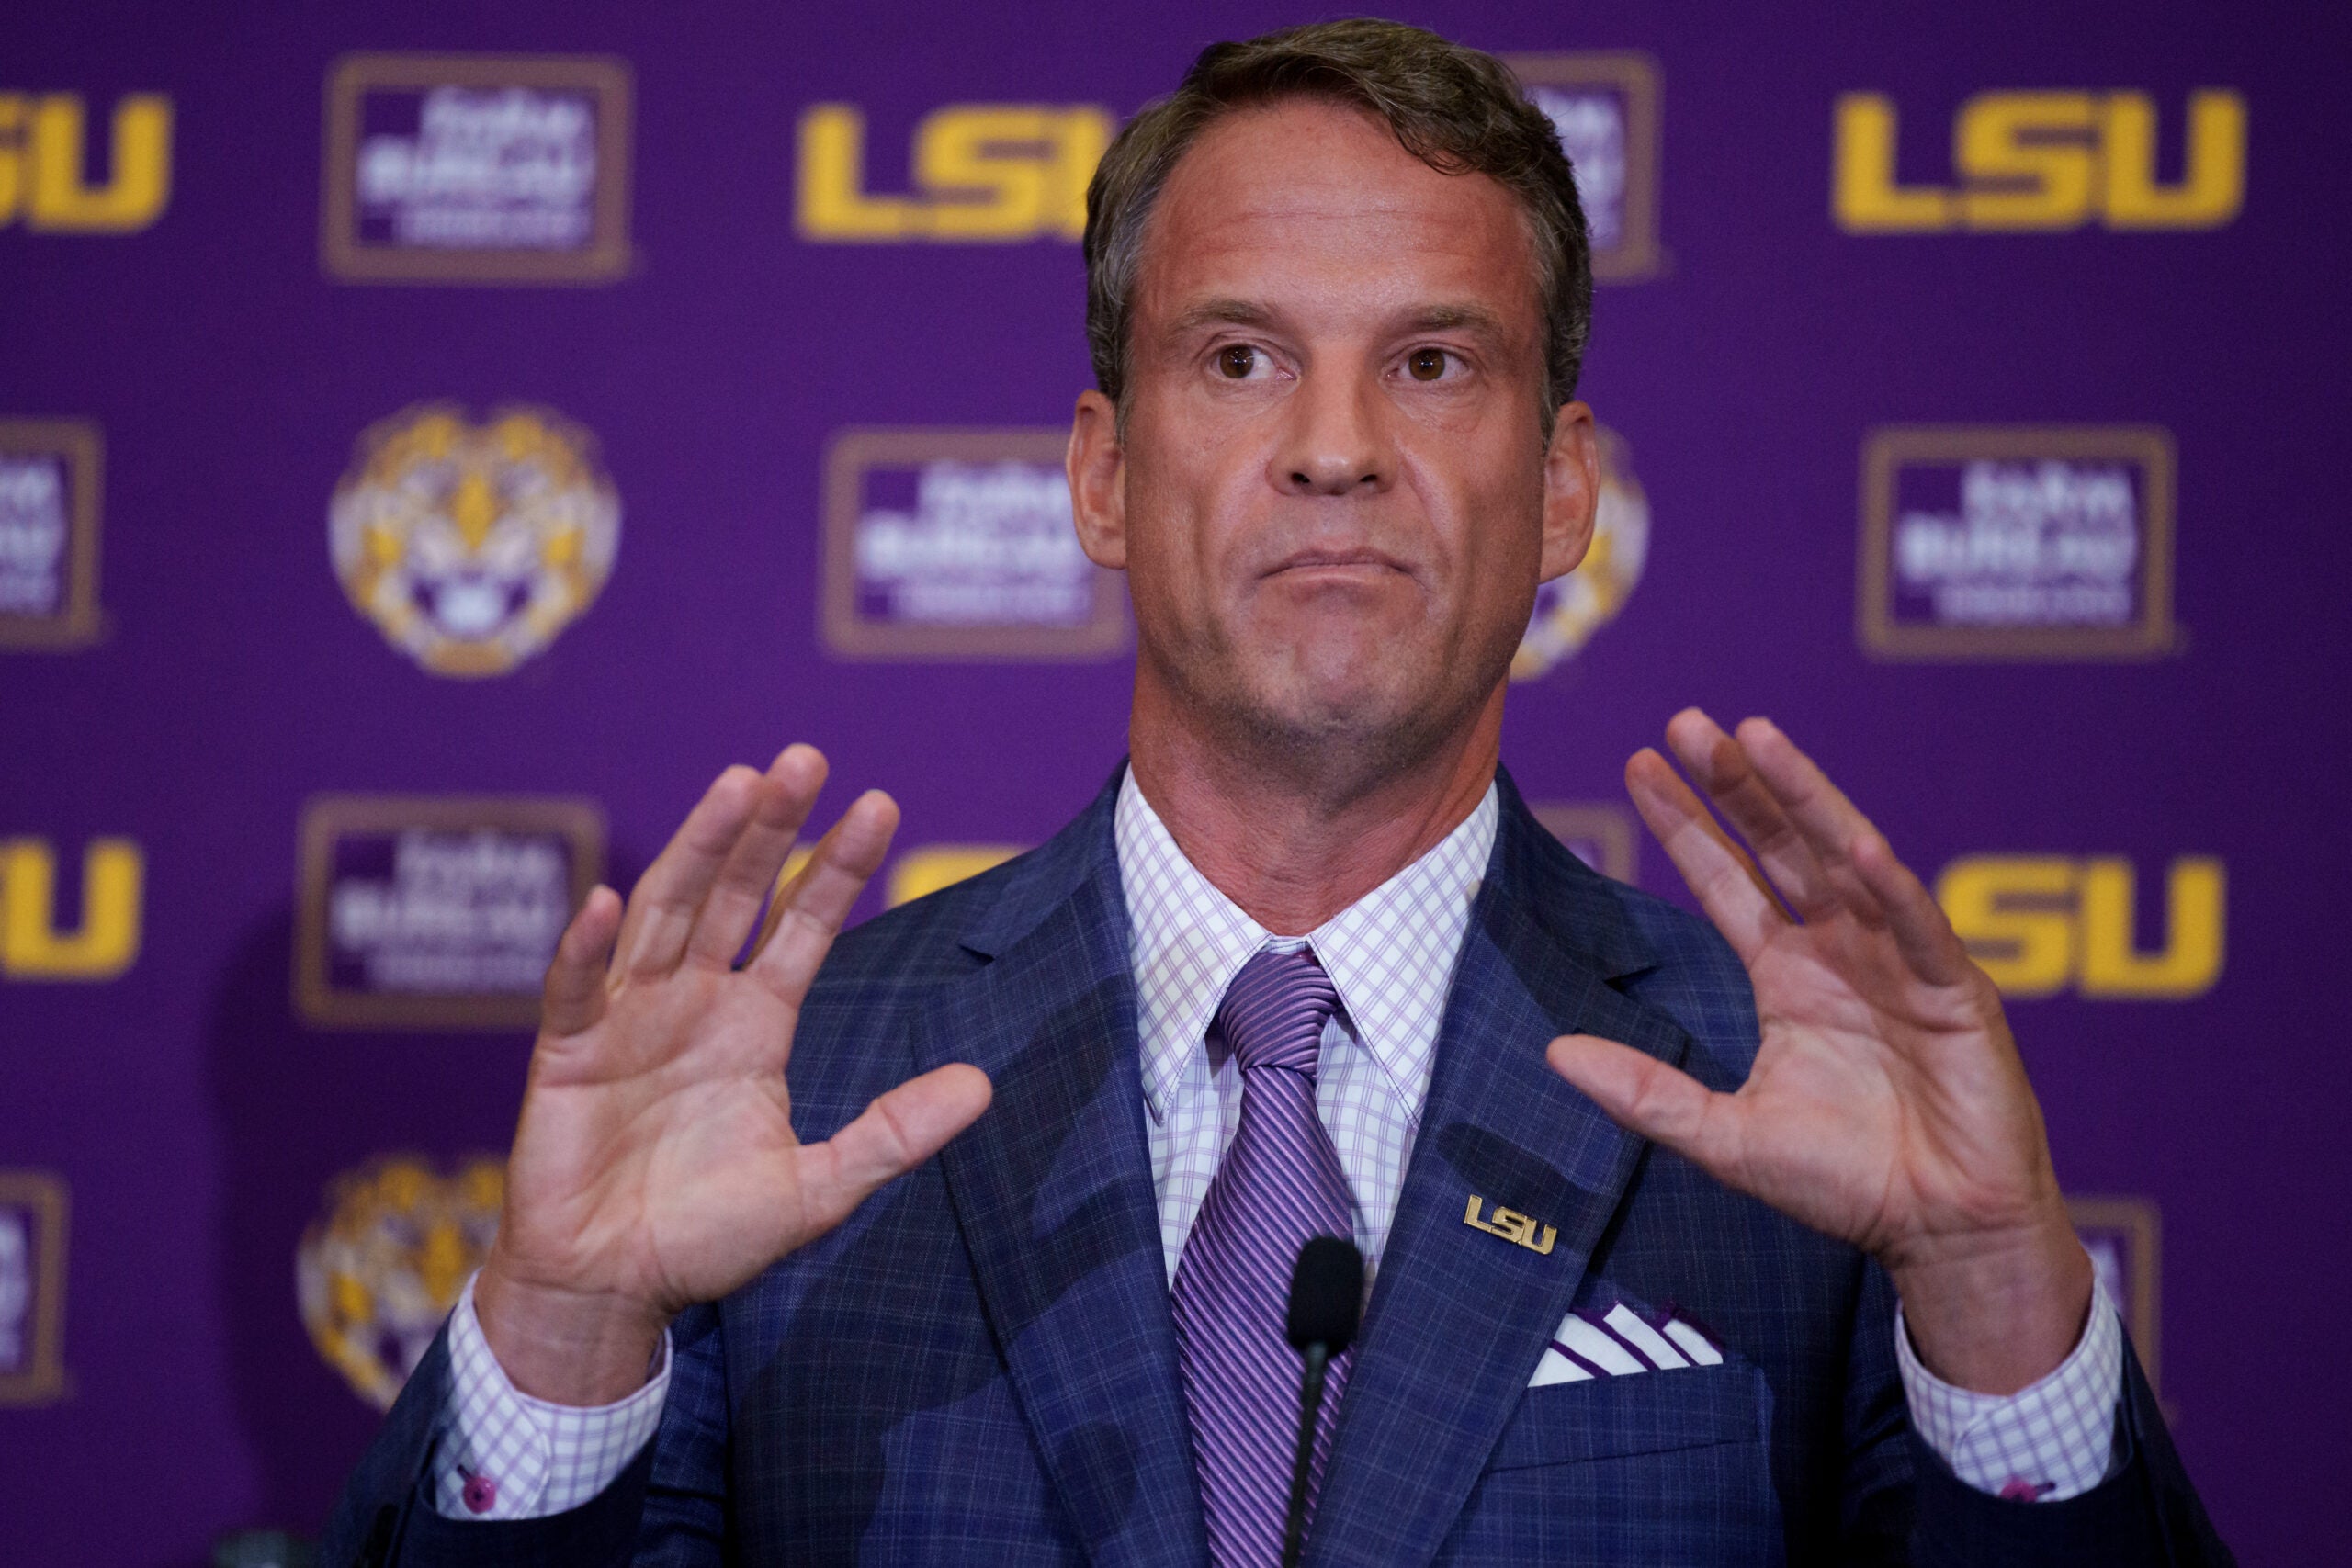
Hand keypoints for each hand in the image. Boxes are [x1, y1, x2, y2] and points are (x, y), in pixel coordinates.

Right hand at [474, 745, 992, 1404]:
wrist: (614, 1290)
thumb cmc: (709, 1237)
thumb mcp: (819, 1188)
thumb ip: (893, 1134)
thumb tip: (984, 1084)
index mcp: (754, 1022)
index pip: (802, 925)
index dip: (836, 867)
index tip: (877, 804)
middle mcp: (693, 1001)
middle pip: (735, 894)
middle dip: (769, 827)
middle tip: (804, 757)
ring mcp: (626, 1020)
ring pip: (664, 914)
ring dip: (697, 849)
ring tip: (736, 786)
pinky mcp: (565, 1057)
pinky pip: (573, 993)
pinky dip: (584, 949)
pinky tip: (603, 901)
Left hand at [1546, 710, 2090, 1394]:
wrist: (1942, 1230)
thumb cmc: (1843, 1181)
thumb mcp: (1723, 1137)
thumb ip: (1644, 1094)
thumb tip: (1552, 1055)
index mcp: (1788, 974)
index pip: (1727, 879)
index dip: (1686, 823)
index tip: (1639, 764)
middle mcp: (1841, 951)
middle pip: (1781, 847)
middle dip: (1735, 785)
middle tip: (1686, 722)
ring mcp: (1900, 962)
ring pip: (1847, 861)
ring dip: (1806, 798)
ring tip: (1758, 737)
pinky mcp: (1956, 994)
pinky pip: (1921, 930)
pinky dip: (1894, 888)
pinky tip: (1860, 845)